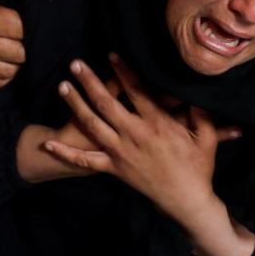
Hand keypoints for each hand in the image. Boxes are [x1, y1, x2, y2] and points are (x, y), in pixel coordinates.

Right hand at [0, 0, 24, 90]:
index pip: (21, 29)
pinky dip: (2, 76)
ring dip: (15, 60)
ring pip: (9, 71)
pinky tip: (3, 62)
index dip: (28, 24)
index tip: (27, 20)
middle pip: (19, 53)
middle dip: (24, 43)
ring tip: (13, 47)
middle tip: (22, 36)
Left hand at [46, 56, 219, 217]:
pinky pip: (86, 161)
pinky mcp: (114, 169)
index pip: (136, 91)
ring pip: (93, 125)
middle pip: (106, 103)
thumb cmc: (198, 166)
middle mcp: (135, 135)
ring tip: (63, 86)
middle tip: (75, 64)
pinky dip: (66, 154)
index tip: (112, 55)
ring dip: (75, 104)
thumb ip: (200, 112)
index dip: (123, 71)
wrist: (186, 200)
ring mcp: (121, 153)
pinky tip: (48, 145)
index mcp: (158, 124)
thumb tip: (194, 92)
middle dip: (89, 82)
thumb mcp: (206, 136)